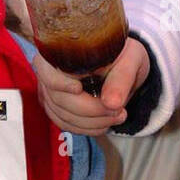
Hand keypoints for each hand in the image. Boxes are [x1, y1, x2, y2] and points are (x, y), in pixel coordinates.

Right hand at [34, 37, 149, 133]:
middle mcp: (49, 73)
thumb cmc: (122, 55)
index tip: (79, 89)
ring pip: (64, 116)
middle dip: (91, 110)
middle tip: (118, 111)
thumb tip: (112, 103)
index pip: (49, 72)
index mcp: (61, 52)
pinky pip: (66, 124)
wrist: (121, 64)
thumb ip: (121, 79)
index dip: (61, 84)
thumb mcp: (129, 59)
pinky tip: (104, 122)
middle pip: (60, 99)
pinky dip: (87, 128)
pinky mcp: (56, 107)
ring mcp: (50, 92)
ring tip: (118, 116)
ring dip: (93, 122)